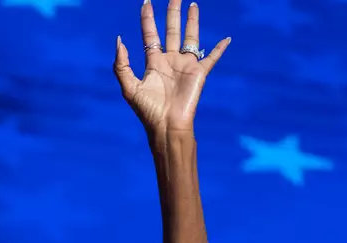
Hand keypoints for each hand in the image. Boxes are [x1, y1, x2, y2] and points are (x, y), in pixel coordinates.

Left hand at [114, 1, 229, 135]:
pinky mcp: (200, 73)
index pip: (150, 35)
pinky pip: (212, 58)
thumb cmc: (148, 110)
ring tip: (192, 5)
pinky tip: (226, 39)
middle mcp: (170, 61)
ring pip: (190, 37)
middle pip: (171, 31)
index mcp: (153, 63)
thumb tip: (120, 39)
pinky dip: (219, 49)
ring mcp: (185, 66)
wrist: (167, 126)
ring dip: (192, 21)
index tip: (146, 2)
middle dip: (172, 13)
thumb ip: (122, 65)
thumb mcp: (129, 87)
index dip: (147, 19)